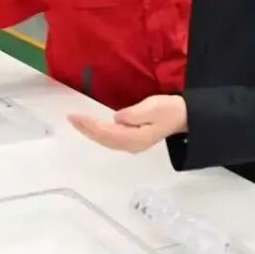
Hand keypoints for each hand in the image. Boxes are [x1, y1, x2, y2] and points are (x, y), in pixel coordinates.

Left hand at [68, 95, 187, 153]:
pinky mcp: (132, 140)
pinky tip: (91, 128)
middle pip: (103, 139)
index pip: (106, 133)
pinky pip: (110, 139)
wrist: (184, 117)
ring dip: (90, 132)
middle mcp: (131, 145)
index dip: (89, 125)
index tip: (76, 116)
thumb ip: (134, 114)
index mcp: (135, 138)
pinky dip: (98, 133)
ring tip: (76, 122)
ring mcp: (131, 145)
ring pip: (105, 140)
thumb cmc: (169, 110)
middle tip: (71, 118)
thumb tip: (117, 119)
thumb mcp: (153, 108)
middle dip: (86, 129)